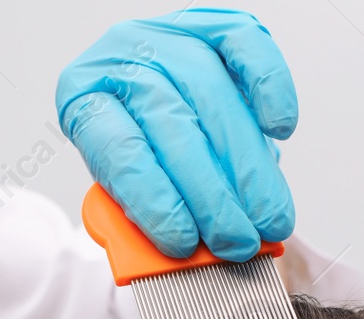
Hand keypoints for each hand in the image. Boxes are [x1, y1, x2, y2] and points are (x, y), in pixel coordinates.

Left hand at [56, 8, 297, 260]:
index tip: (183, 243)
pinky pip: (244, 42)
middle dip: (212, 195)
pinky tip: (279, 130)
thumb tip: (191, 250)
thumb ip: (145, 212)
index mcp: (85, 97)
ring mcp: (169, 35)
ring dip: (248, 168)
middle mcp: (124, 57)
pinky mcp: (211, 23)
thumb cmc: (131, 145)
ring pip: (214, 97)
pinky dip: (269, 85)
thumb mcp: (121, 183)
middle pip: (172, 126)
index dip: (154, 200)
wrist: (140, 92)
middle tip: (238, 241)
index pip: (119, 151)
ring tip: (268, 217)